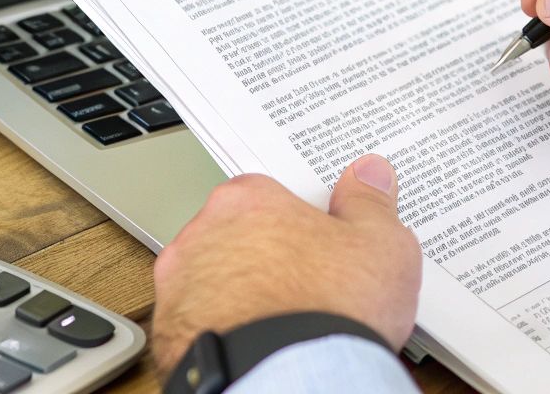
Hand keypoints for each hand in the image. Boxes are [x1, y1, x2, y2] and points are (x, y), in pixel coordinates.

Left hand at [150, 155, 421, 373]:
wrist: (292, 378)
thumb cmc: (328, 309)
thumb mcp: (380, 244)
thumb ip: (369, 203)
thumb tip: (368, 175)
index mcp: (247, 200)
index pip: (271, 195)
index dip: (301, 222)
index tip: (323, 244)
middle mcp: (203, 236)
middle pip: (238, 237)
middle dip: (268, 258)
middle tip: (310, 287)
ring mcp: (180, 288)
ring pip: (213, 282)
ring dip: (241, 296)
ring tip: (285, 324)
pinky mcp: (169, 335)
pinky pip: (200, 326)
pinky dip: (224, 333)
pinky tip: (258, 346)